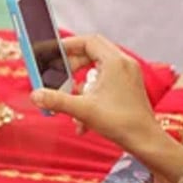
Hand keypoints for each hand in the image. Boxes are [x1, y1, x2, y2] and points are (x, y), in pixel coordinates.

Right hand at [29, 35, 159, 147]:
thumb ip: (56, 100)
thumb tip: (36, 95)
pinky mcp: (127, 88)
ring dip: (80, 85)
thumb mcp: (83, 110)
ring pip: (96, 70)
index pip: (88, 41)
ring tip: (72, 101)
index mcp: (115, 62)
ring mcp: (127, 76)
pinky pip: (104, 83)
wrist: (146, 141)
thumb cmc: (122, 123)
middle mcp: (124, 65)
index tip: (52, 53)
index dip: (68, 45)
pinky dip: (90, 95)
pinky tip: (83, 119)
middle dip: (72, 66)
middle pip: (91, 53)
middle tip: (58, 76)